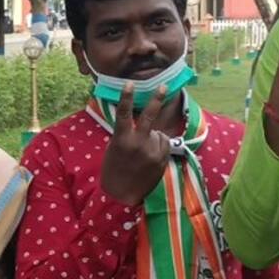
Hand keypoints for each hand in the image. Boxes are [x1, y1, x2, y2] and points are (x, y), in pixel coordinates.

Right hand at [99, 84, 188, 205]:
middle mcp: (138, 144)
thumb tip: (142, 124)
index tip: (130, 83)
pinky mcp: (161, 160)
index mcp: (122, 140)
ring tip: (144, 152)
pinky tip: (151, 157)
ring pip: (159, 134)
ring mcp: (151, 152)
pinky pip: (164, 145)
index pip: (124, 114)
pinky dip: (160, 147)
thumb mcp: (114, 148)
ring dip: (154, 137)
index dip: (126, 97)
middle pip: (149, 117)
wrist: (122, 194)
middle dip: (156, 100)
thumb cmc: (114, 169)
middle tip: (164, 86)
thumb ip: (126, 135)